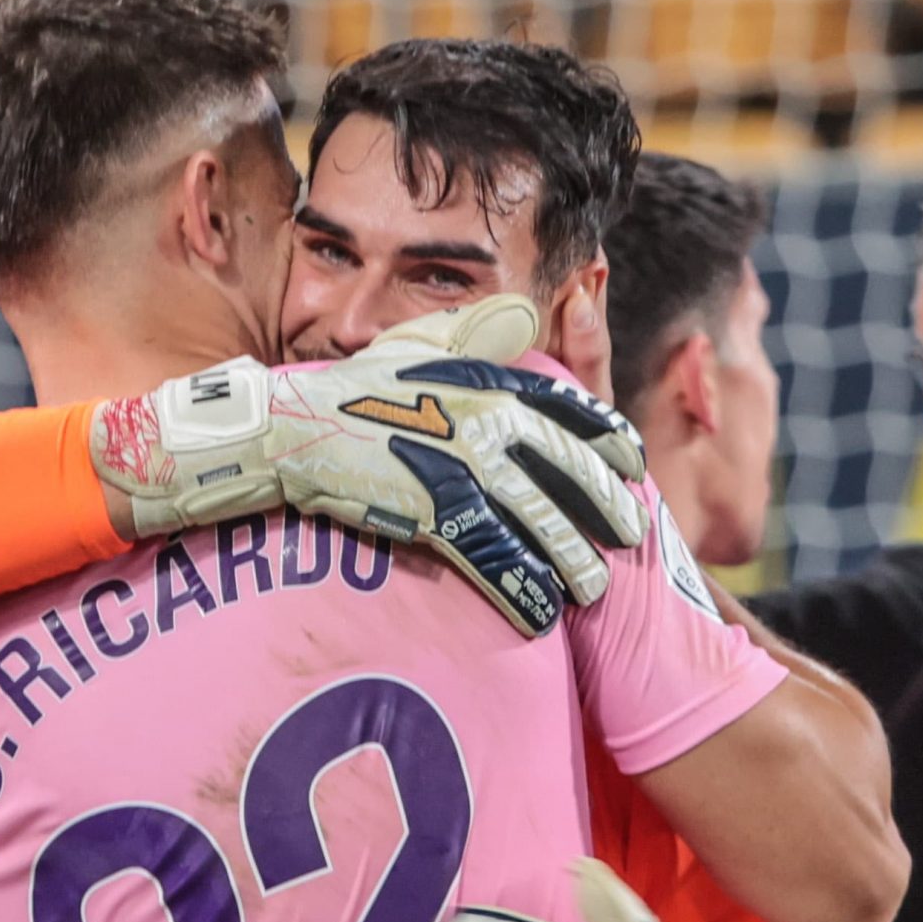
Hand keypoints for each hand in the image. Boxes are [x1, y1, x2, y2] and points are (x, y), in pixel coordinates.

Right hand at [89, 297, 648, 637]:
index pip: (567, 410)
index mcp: (486, 383)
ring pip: (538, 520)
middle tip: (632, 532)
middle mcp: (485, 421)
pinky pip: (494, 557)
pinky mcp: (434, 511)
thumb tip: (529, 308)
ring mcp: (461, 467)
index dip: (605, 439)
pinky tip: (543, 613)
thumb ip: (477, 333)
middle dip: (605, 505)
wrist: (289, 430)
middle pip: (567, 470)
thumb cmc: (352, 389)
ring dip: (572, 559)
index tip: (632, 463)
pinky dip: (522, 588)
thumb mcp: (418, 345)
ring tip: (595, 588)